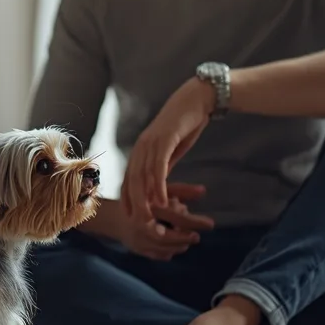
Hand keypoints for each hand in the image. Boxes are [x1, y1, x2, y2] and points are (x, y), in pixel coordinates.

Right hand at [117, 183, 214, 260]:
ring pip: (163, 248)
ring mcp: (137, 238)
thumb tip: (204, 191)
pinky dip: (168, 252)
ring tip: (187, 241)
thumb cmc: (140, 198)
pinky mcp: (136, 249)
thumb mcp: (159, 190)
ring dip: (179, 245)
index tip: (210, 224)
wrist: (111, 214)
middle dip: (185, 238)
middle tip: (197, 237)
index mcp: (148, 205)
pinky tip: (175, 247)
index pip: (176, 216)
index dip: (194, 221)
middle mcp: (140, 223)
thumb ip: (182, 191)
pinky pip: (157, 255)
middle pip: (168, 236)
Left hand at [123, 78, 215, 222]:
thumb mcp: (172, 150)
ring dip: (145, 199)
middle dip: (134, 203)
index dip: (127, 198)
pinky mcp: (164, 140)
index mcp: (141, 149)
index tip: (129, 217)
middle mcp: (141, 147)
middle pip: (132, 180)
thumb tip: (160, 184)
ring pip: (143, 176)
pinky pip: (159, 167)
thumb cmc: (185, 125)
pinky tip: (163, 201)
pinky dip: (159, 186)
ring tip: (149, 218)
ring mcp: (151, 142)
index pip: (128, 178)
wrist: (196, 100)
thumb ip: (164, 165)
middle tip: (139, 224)